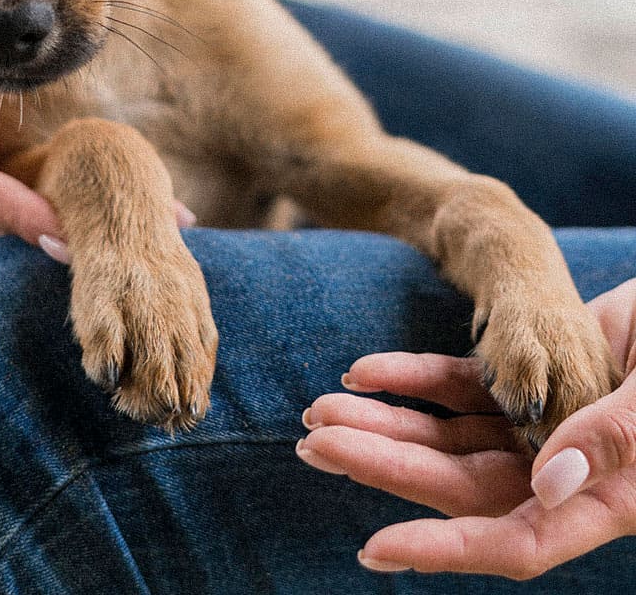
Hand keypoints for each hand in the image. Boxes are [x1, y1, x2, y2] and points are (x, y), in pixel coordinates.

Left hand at [295, 278, 635, 579]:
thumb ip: (612, 441)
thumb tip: (546, 485)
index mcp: (597, 498)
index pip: (511, 541)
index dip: (444, 550)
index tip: (375, 548)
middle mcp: (553, 470)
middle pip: (453, 482)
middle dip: (381, 464)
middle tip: (314, 445)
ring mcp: (530, 425)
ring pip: (442, 434)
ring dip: (381, 420)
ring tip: (321, 409)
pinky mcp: (519, 380)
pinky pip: (452, 384)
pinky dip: (408, 377)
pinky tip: (364, 370)